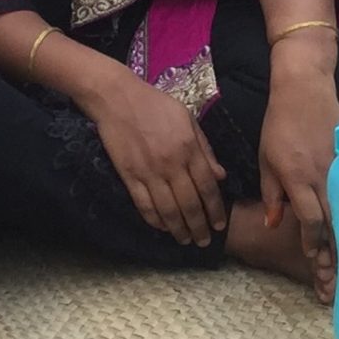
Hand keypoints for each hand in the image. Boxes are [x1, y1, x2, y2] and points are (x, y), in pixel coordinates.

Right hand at [80, 74, 226, 245]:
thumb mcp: (188, 119)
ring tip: (186, 240)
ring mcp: (149, 172)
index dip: (215, 209)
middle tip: (204, 241)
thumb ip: (205, 148)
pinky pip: (144, 205)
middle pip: (189, 204)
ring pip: (168, 210)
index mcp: (189, 148)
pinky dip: (154, 220)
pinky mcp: (129, 176)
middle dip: (199, 226)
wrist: (118, 98)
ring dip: (179, 229)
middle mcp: (171, 164)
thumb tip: (220, 176)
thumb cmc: (156, 104)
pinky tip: (163, 227)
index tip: (219, 224)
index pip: (207, 187)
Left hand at [258, 45, 338, 301]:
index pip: (310, 221)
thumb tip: (275, 224)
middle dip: (336, 253)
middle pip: (333, 223)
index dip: (313, 245)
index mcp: (297, 178)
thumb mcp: (266, 159)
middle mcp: (322, 176)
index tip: (315, 262)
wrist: (304, 88)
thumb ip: (272, 194)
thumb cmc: (280, 124)